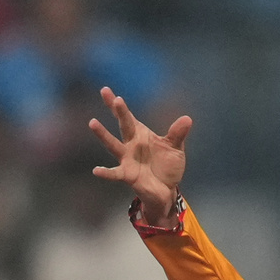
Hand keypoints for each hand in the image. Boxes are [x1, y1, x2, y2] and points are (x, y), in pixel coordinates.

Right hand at [90, 87, 191, 226]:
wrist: (167, 189)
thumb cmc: (167, 166)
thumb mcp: (175, 147)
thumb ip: (178, 134)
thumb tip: (187, 119)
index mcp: (140, 135)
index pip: (127, 117)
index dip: (117, 105)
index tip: (106, 90)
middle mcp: (130, 145)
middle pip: (123, 126)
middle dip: (118, 112)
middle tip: (113, 98)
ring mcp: (127, 159)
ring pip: (113, 145)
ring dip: (103, 134)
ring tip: (93, 122)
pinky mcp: (127, 175)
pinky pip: (115, 173)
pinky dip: (106, 172)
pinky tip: (96, 170)